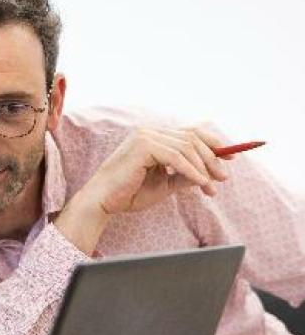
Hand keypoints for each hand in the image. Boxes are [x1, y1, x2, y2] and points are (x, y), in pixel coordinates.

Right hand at [55, 127, 228, 253]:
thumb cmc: (128, 194)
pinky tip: (200, 183)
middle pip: (192, 137)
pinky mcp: (143, 146)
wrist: (103, 202)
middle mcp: (149, 132)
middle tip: (223, 178)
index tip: (230, 159)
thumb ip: (184, 176)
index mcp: (153, 137)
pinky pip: (177, 157)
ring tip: (211, 186)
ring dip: (204, 167)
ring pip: (187, 146)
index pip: (189, 133)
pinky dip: (192, 170)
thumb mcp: (164, 185)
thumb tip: (210, 174)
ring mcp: (145, 136)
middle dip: (212, 158)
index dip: (213, 143)